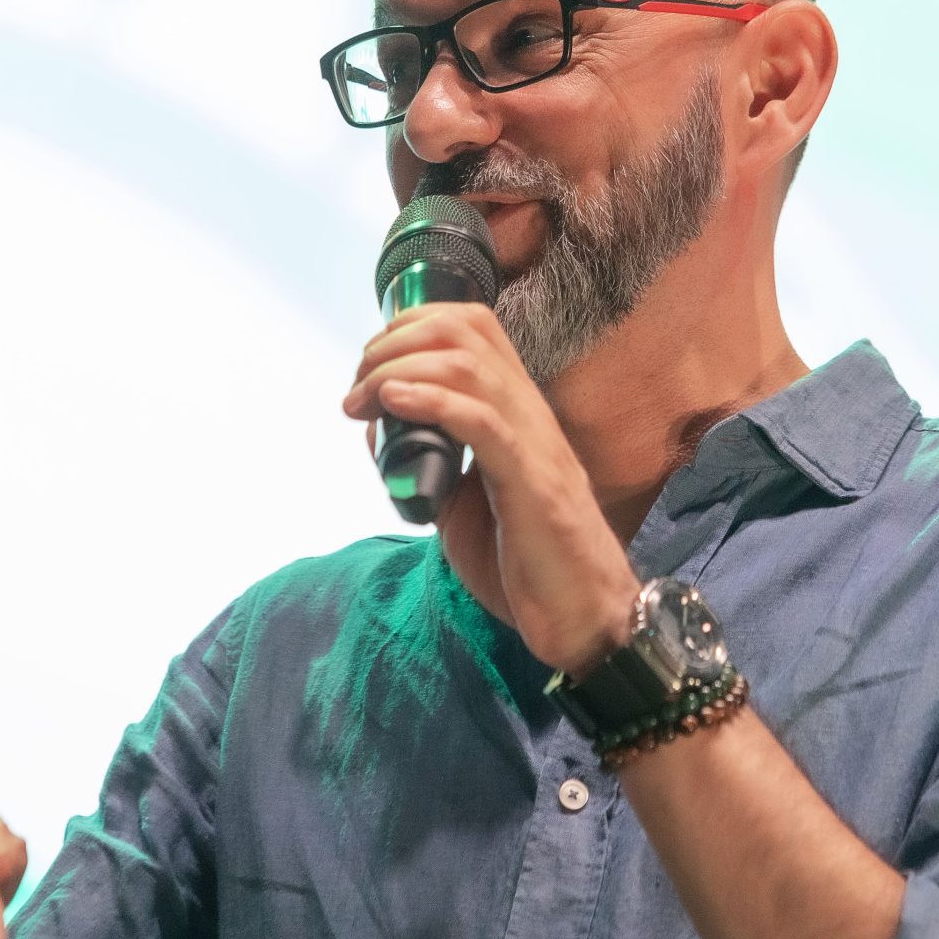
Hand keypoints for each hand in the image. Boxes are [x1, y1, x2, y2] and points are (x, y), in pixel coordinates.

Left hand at [342, 301, 641, 673]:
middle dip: (396, 342)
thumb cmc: (523, 561)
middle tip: (358, 384)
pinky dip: (433, 402)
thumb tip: (377, 424)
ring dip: (401, 369)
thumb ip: (424, 460)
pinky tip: (394, 402)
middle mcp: (527, 412)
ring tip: (365, 396)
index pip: (470, 326)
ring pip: (469, 366)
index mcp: (513, 409)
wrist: (580, 615)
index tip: (369, 362)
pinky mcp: (531, 482)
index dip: (412, 324)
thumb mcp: (457, 501)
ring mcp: (532, 443)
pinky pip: (483, 423)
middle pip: (463, 331)